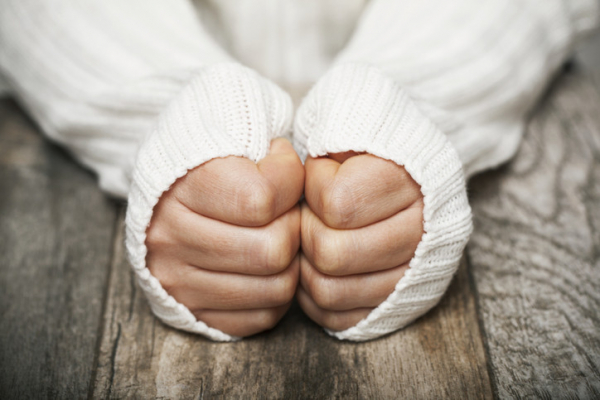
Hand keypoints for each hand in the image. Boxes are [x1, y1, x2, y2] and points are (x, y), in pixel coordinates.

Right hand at [145, 138, 303, 336]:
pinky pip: (260, 317)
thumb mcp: (235, 128)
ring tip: (276, 237)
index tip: (281, 170)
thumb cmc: (213, 156)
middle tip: (284, 212)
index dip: (290, 183)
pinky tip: (265, 267)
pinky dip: (275, 295)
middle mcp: (170, 236)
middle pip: (272, 251)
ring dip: (290, 264)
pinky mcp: (189, 310)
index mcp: (182, 185)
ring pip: (275, 289)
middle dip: (294, 228)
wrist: (166, 188)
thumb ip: (269, 147)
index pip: (262, 199)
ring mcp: (175, 279)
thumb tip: (304, 179)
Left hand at [298, 152, 423, 331]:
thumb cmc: (365, 151)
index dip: (314, 192)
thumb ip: (329, 137)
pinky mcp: (395, 303)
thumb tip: (289, 169)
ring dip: (307, 267)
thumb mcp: (350, 123)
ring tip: (313, 240)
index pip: (337, 206)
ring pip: (330, 292)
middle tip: (312, 215)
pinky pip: (337, 317)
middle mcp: (421, 231)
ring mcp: (411, 274)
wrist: (409, 177)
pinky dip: (314, 297)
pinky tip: (316, 268)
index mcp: (408, 181)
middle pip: (332, 255)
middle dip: (307, 233)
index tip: (322, 177)